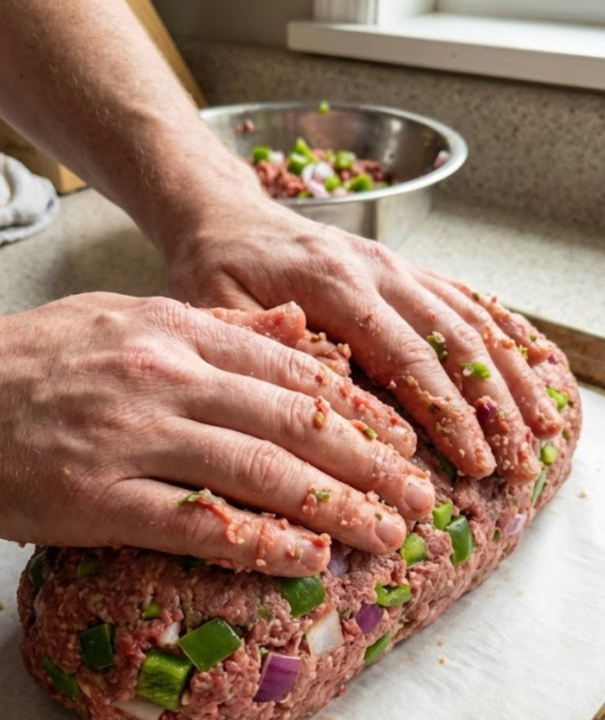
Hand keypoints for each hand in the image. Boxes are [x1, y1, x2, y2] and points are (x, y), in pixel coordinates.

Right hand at [0, 294, 434, 573]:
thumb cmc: (32, 362)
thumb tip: (298, 330)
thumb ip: (216, 327)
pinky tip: (307, 557)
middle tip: (421, 499)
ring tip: (390, 533)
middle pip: (294, 421)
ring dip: (338, 507)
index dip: (359, 411)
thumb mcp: (127, 320)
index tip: (402, 443)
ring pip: (260, 470)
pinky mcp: (96, 497)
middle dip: (372, 465)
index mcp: (175, 330)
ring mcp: (131, 437)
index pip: (293, 370)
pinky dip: (262, 541)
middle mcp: (164, 376)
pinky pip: (198, 522)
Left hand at [165, 196, 561, 484]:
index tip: (473, 463)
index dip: (446, 415)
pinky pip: (464, 297)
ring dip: (510, 375)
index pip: (407, 358)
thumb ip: (270, 347)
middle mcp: (378, 268)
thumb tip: (337, 393)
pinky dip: (503, 330)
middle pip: (454, 340)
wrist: (225, 219)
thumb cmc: (216, 272)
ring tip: (542, 424)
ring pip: (470, 319)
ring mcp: (396, 265)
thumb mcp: (219, 311)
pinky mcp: (403, 269)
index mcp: (334, 283)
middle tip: (516, 460)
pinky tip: (531, 361)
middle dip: (492, 406)